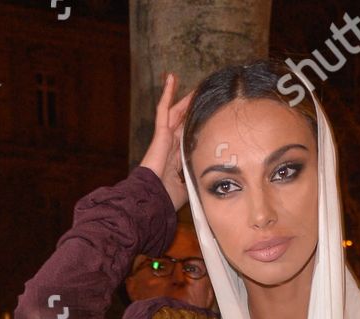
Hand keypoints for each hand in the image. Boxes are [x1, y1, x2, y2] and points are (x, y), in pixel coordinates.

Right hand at [140, 72, 194, 210]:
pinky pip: (163, 110)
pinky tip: (171, 79)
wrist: (152, 198)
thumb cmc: (166, 197)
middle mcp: (170, 145)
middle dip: (189, 107)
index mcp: (176, 158)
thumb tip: (207, 176)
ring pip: (174, 111)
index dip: (194, 125)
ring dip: (179, 96)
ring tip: (184, 80)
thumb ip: (195, 178)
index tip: (205, 116)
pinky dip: (167, 94)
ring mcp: (164, 138)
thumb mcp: (188, 188)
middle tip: (200, 93)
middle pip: (181, 120)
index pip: (187, 136)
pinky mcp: (160, 133)